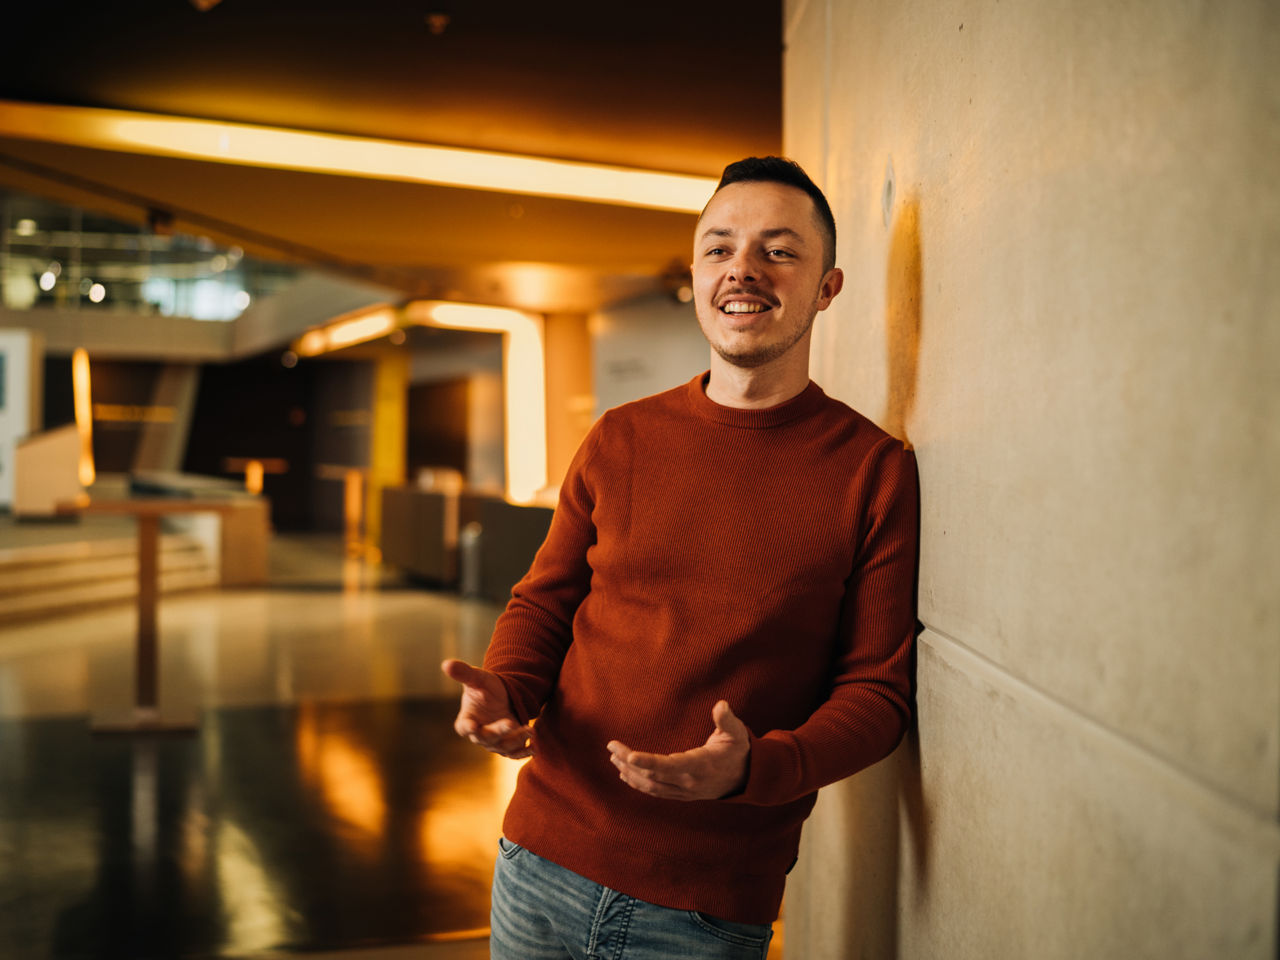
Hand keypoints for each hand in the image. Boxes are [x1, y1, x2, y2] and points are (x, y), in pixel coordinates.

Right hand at [441, 659, 533, 758]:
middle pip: (486, 737)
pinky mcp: (507, 746)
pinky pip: (514, 753)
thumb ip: (464, 673)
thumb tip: (446, 664)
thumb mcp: (477, 678)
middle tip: (511, 722)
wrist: (502, 696)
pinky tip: (533, 748)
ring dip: (517, 740)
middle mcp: (478, 734)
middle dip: (499, 731)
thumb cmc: (485, 687)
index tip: (472, 726)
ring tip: (530, 730)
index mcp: (466, 719)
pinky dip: (523, 752)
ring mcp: (493, 742)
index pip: (464, 727)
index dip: (467, 727)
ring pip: (503, 746)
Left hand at [607, 701, 749, 800]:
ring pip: (651, 786)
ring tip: (614, 758)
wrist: (746, 778)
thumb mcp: (737, 733)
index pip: (670, 765)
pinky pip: (656, 791)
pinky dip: (638, 784)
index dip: (648, 762)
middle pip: (653, 775)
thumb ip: (727, 719)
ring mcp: (684, 791)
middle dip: (629, 762)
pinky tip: (625, 774)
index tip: (629, 755)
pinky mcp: (681, 794)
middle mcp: (689, 782)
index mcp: (700, 765)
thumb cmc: (738, 750)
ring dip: (630, 773)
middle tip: (611, 747)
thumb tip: (721, 704)